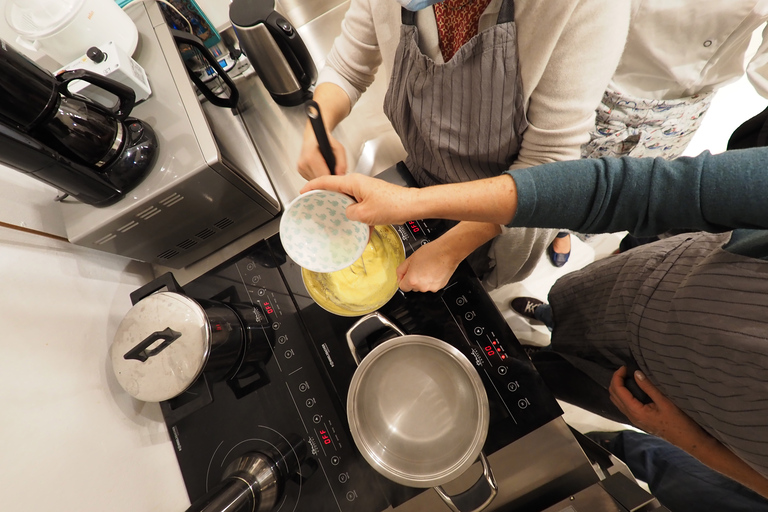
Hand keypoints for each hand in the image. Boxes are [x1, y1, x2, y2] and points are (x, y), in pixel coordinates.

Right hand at [296, 125, 347, 179]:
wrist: (313, 137)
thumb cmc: (326, 141)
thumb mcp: (338, 148)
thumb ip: (342, 162)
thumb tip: (341, 176)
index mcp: (311, 156)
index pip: (323, 176)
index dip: (332, 179)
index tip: (338, 178)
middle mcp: (303, 163)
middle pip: (319, 181)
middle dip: (328, 178)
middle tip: (334, 172)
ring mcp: (300, 168)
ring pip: (315, 181)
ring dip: (322, 178)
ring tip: (327, 168)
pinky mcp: (300, 171)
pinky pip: (311, 179)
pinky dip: (317, 176)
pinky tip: (320, 169)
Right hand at [300, 174, 418, 224]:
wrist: (411, 206)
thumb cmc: (392, 205)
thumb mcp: (364, 214)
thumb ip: (349, 213)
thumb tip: (347, 214)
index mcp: (352, 182)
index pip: (326, 181)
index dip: (312, 186)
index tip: (303, 191)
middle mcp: (358, 183)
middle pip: (336, 190)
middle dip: (326, 199)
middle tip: (316, 207)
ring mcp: (365, 189)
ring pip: (348, 200)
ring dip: (344, 211)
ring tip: (337, 220)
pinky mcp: (372, 197)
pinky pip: (359, 206)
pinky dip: (358, 216)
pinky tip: (360, 229)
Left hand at [396, 240, 461, 292]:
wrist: (447, 252)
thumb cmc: (431, 253)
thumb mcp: (411, 258)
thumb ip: (401, 269)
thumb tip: (399, 275)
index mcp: (412, 280)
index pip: (402, 287)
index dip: (403, 279)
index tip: (406, 274)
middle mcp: (422, 287)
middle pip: (413, 287)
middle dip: (413, 279)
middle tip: (418, 268)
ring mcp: (431, 288)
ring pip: (422, 286)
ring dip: (423, 280)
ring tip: (427, 268)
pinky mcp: (439, 287)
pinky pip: (431, 285)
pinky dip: (431, 280)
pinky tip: (433, 271)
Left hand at [609, 365, 702, 444]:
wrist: (687, 439)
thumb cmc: (679, 422)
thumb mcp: (664, 401)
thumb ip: (648, 387)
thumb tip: (636, 373)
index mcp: (635, 411)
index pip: (617, 390)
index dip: (617, 376)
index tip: (625, 367)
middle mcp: (631, 416)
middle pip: (613, 395)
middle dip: (616, 380)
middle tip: (625, 370)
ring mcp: (634, 419)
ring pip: (617, 401)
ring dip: (618, 387)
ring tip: (628, 377)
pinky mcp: (639, 420)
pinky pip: (624, 405)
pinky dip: (623, 394)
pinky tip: (632, 388)